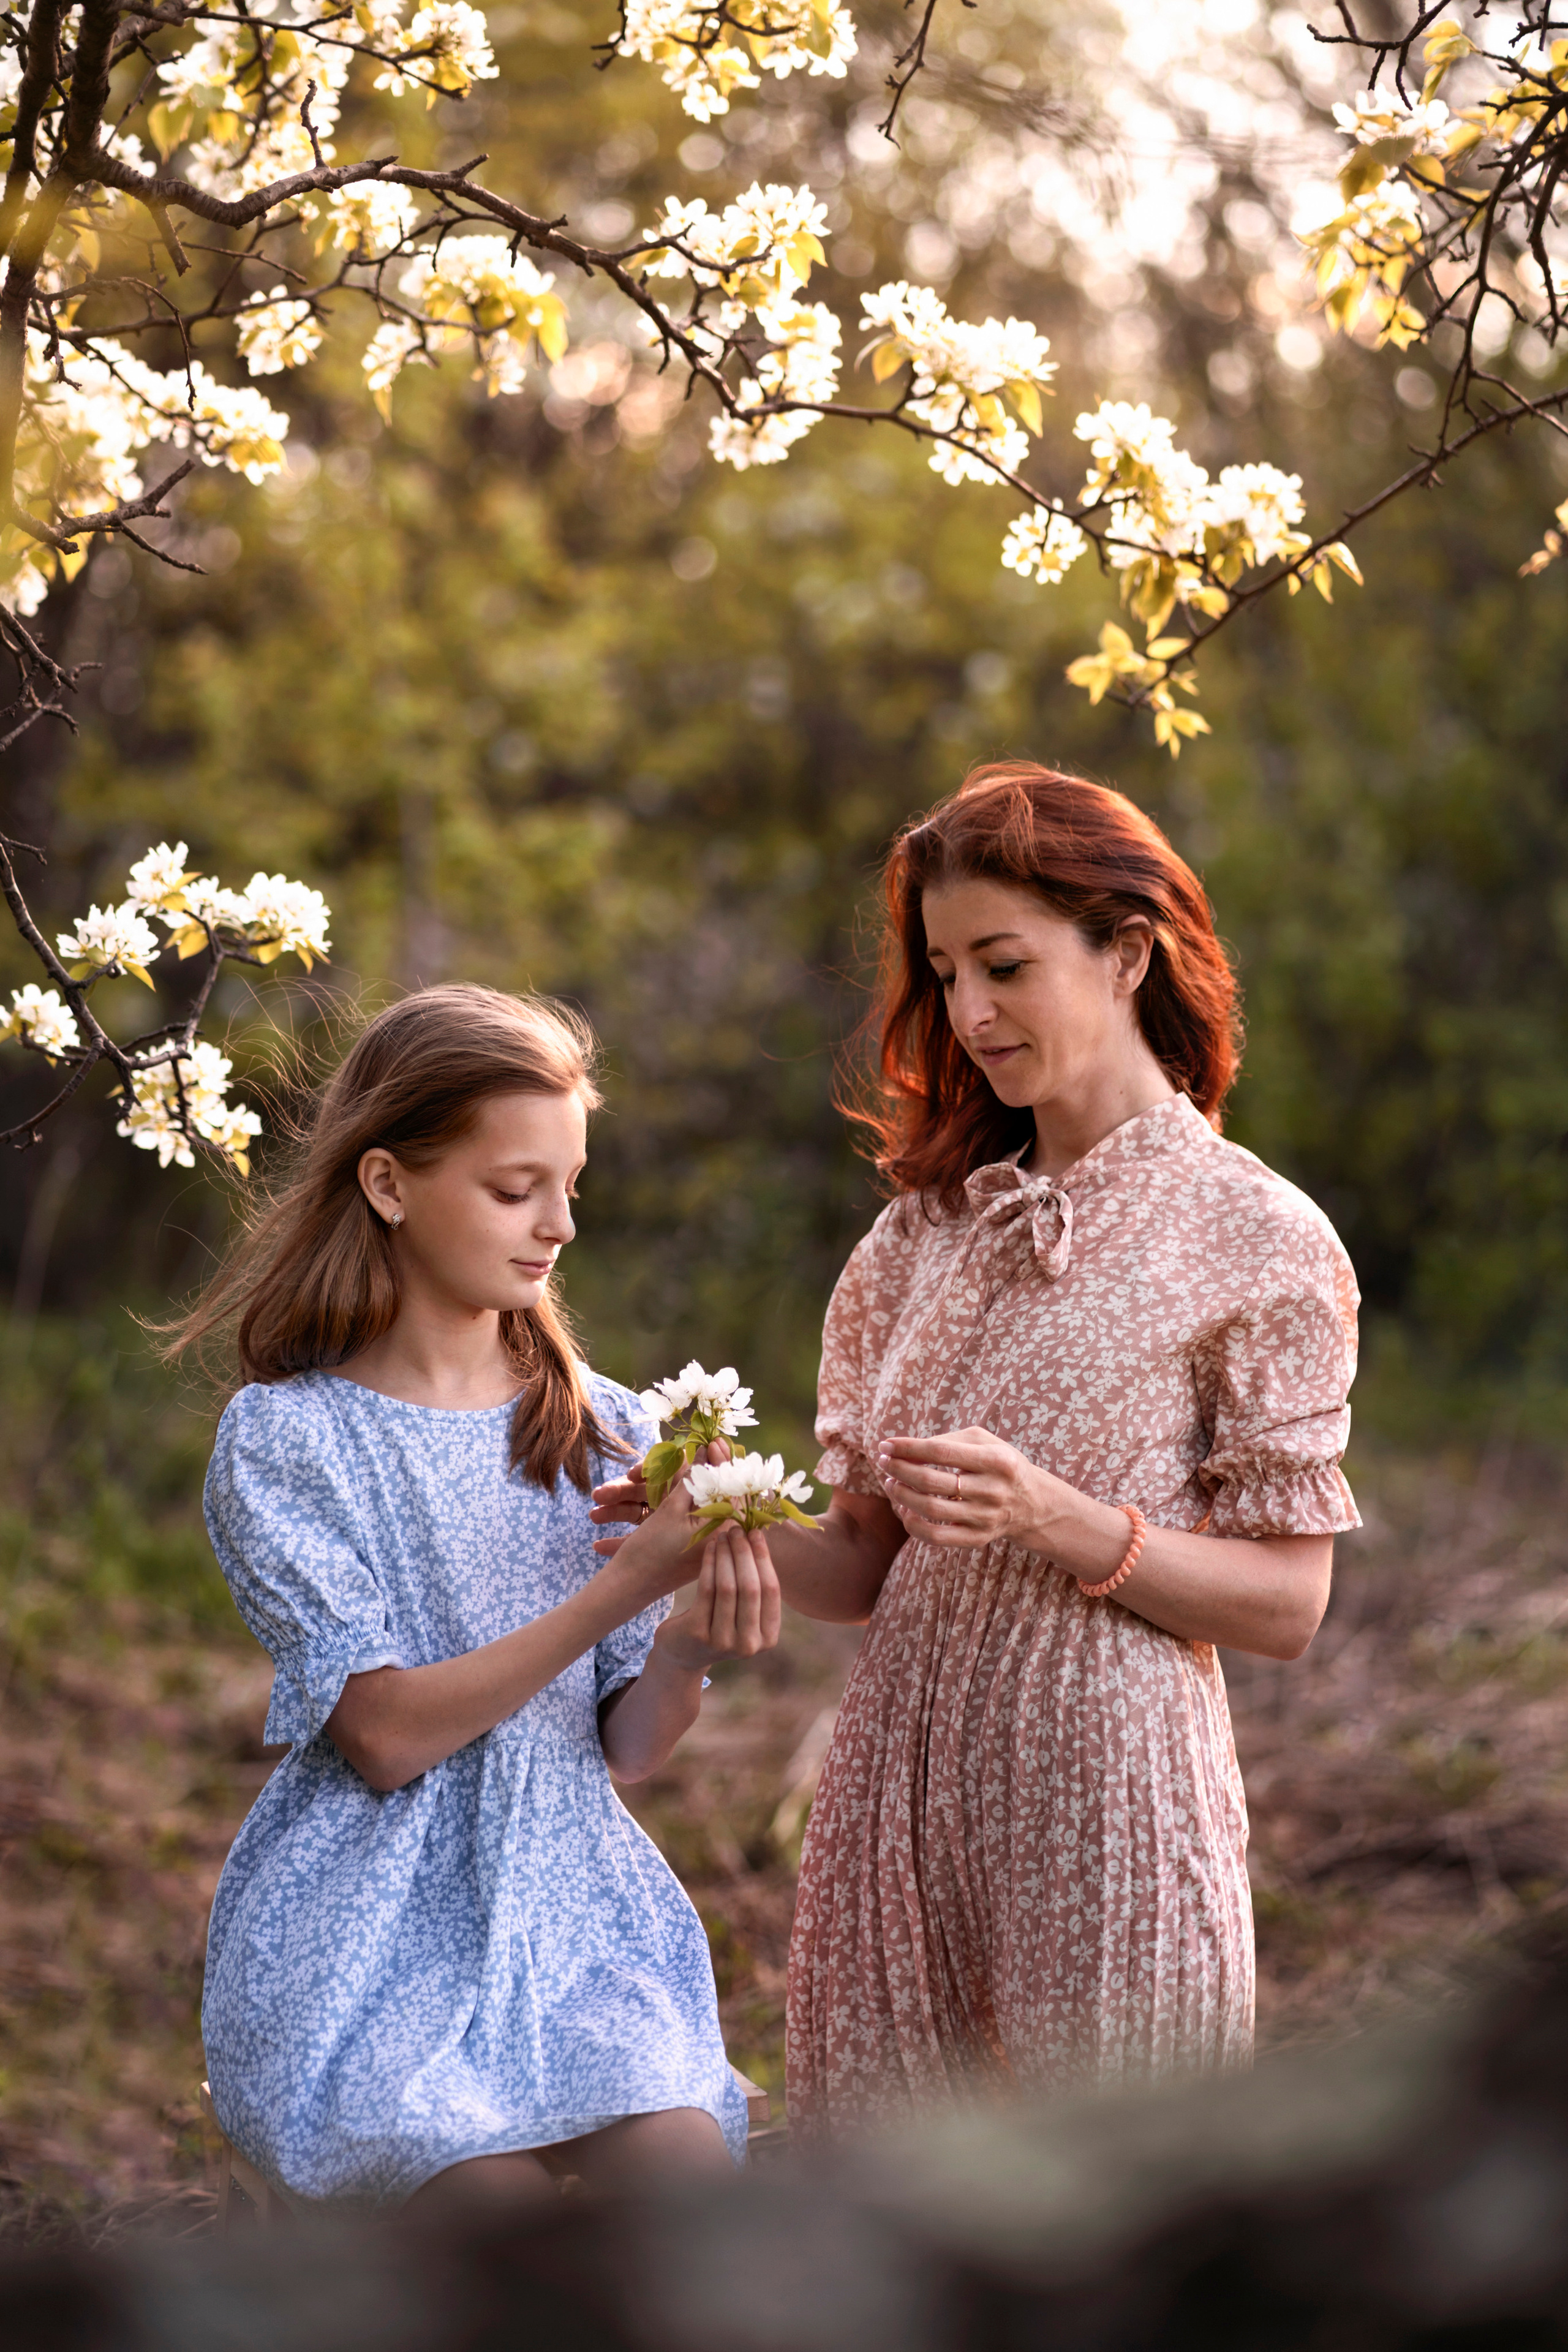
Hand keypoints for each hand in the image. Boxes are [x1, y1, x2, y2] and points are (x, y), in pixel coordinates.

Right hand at [591, 1438, 731, 1558]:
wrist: (623, 1597)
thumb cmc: (652, 1555)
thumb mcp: (672, 1511)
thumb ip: (692, 1480)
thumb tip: (711, 1451)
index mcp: (713, 1523)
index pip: (717, 1485)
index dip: (714, 1461)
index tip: (711, 1441)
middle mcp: (698, 1532)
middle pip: (675, 1495)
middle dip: (640, 1487)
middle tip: (622, 1478)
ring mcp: (678, 1542)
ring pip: (652, 1512)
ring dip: (622, 1510)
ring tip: (593, 1513)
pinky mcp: (661, 1551)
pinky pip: (645, 1534)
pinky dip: (625, 1535)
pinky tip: (600, 1547)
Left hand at [655, 1525, 781, 1668]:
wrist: (684, 1651)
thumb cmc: (719, 1623)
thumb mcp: (744, 1613)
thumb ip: (755, 1586)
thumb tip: (757, 1537)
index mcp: (768, 1637)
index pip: (771, 1591)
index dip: (764, 1558)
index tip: (756, 1532)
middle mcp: (749, 1644)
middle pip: (750, 1588)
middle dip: (744, 1553)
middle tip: (737, 1529)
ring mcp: (723, 1642)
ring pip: (728, 1587)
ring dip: (726, 1555)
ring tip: (723, 1535)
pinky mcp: (698, 1633)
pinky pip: (707, 1590)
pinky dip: (710, 1564)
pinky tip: (710, 1548)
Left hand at [875, 1426, 1070, 1553]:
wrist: (1031, 1503)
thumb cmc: (998, 1464)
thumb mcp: (983, 1442)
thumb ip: (947, 1442)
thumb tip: (904, 1450)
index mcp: (997, 1460)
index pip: (941, 1453)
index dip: (908, 1449)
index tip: (885, 1444)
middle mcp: (993, 1491)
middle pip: (932, 1482)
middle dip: (899, 1470)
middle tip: (883, 1462)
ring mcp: (985, 1518)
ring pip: (930, 1510)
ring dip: (901, 1495)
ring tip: (891, 1482)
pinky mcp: (977, 1539)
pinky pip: (936, 1536)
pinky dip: (912, 1523)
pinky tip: (904, 1508)